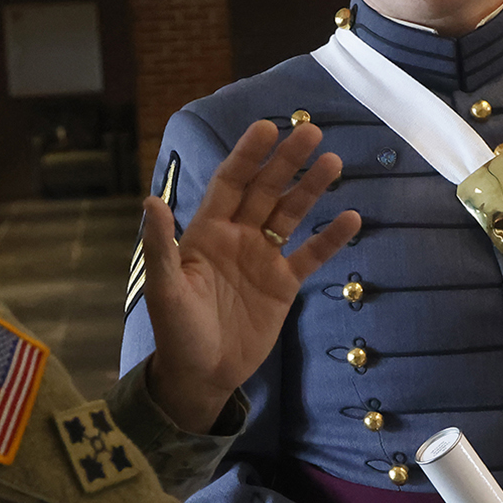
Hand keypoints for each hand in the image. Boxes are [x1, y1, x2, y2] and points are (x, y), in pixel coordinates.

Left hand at [141, 120, 360, 431]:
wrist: (201, 375)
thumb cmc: (176, 332)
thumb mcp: (164, 289)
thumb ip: (161, 245)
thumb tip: (151, 200)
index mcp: (207, 232)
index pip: (230, 182)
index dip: (247, 155)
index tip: (266, 127)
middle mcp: (238, 237)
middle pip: (266, 190)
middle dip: (286, 161)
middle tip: (310, 132)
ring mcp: (263, 258)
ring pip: (291, 214)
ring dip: (311, 189)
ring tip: (333, 162)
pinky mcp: (284, 285)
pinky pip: (311, 255)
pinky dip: (330, 238)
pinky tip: (351, 217)